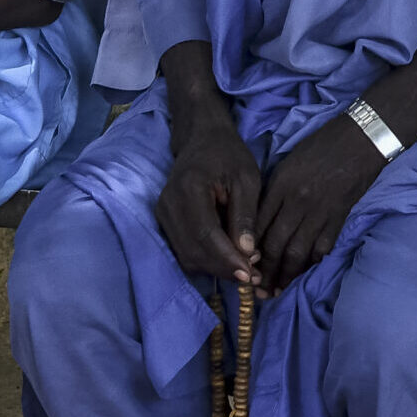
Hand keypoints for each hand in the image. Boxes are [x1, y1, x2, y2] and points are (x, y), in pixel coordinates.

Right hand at [154, 106, 264, 286]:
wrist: (201, 139)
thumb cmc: (228, 155)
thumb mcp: (247, 179)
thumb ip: (245, 215)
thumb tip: (247, 253)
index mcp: (189, 189)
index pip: (205, 234)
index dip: (227, 259)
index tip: (251, 274)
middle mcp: (168, 205)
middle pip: (193, 251)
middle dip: (223, 269)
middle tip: (253, 278)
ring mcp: (162, 215)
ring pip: (187, 256)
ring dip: (216, 269)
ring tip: (246, 271)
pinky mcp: (165, 222)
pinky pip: (184, 251)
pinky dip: (206, 261)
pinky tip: (229, 261)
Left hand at [248, 119, 385, 293]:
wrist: (361, 139)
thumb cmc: (321, 146)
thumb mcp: (288, 164)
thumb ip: (274, 192)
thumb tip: (261, 223)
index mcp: (281, 185)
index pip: (259, 225)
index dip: (248, 249)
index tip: (241, 265)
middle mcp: (297, 202)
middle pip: (276, 244)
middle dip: (265, 271)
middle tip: (257, 290)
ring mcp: (320, 211)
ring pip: (298, 251)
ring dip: (286, 274)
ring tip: (277, 290)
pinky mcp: (339, 216)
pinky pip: (322, 246)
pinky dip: (312, 261)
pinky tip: (304, 272)